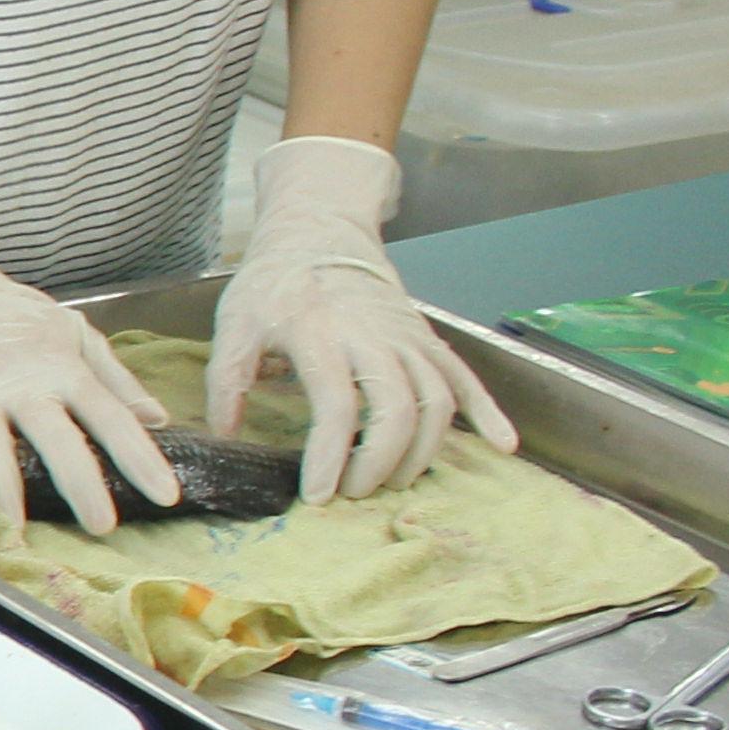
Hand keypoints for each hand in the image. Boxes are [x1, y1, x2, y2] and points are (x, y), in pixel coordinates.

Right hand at [0, 186, 174, 537]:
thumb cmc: (14, 316)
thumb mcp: (75, 333)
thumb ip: (116, 378)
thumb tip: (158, 418)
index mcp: (64, 372)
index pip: (111, 418)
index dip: (140, 457)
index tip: (166, 493)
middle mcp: (23, 390)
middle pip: (57, 443)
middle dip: (81, 486)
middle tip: (102, 526)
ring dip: (6, 492)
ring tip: (18, 530)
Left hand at [215, 136, 513, 498]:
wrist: (320, 235)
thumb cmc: (275, 283)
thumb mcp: (235, 324)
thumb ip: (228, 379)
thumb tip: (227, 434)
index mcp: (321, 333)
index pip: (335, 404)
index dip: (329, 455)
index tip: (319, 494)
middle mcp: (373, 336)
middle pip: (396, 408)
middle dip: (379, 461)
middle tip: (354, 492)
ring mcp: (408, 337)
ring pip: (436, 401)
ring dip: (422, 450)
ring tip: (392, 481)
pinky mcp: (428, 339)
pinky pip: (466, 378)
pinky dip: (489, 411)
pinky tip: (501, 444)